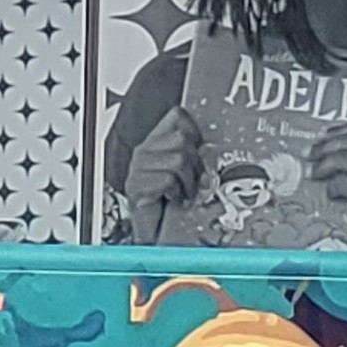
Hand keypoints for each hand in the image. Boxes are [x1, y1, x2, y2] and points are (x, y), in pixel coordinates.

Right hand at [120, 108, 202, 239]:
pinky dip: (176, 193)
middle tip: (189, 181)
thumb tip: (210, 147)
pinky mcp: (137, 185)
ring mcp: (138, 167)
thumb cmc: (170, 202)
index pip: (177, 116)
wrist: (154, 230)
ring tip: (181, 192)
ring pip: (178, 160)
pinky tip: (172, 198)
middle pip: (182, 139)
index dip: (193, 131)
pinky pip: (168, 179)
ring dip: (186, 182)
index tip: (197, 150)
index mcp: (155, 142)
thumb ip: (193, 153)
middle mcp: (144, 151)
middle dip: (193, 164)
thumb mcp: (185, 171)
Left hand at [315, 123, 346, 249]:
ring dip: (323, 165)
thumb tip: (342, 148)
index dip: (340, 130)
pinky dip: (333, 187)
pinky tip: (332, 193)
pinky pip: (344, 183)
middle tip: (311, 154)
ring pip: (344, 158)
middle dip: (326, 147)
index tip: (324, 136)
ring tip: (314, 173)